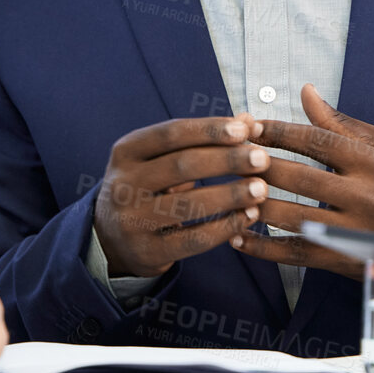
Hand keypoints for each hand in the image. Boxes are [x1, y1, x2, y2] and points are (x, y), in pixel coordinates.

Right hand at [93, 116, 269, 277]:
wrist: (112, 239)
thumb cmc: (148, 188)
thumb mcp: (164, 159)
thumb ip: (204, 140)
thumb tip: (249, 120)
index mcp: (126, 152)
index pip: (171, 134)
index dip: (209, 130)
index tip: (246, 129)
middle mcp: (123, 184)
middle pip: (180, 166)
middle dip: (226, 161)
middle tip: (261, 159)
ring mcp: (132, 220)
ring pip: (188, 205)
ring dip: (229, 195)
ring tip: (261, 189)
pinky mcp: (147, 252)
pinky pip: (192, 240)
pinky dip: (224, 228)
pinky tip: (247, 217)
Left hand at [233, 84, 373, 279]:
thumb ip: (341, 123)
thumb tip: (305, 91)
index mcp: (372, 161)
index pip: (316, 140)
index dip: (278, 131)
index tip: (247, 124)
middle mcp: (363, 195)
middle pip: (301, 177)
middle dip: (259, 164)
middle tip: (226, 155)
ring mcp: (354, 230)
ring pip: (295, 217)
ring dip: (257, 205)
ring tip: (227, 192)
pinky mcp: (345, 258)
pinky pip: (298, 253)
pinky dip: (264, 248)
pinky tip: (237, 238)